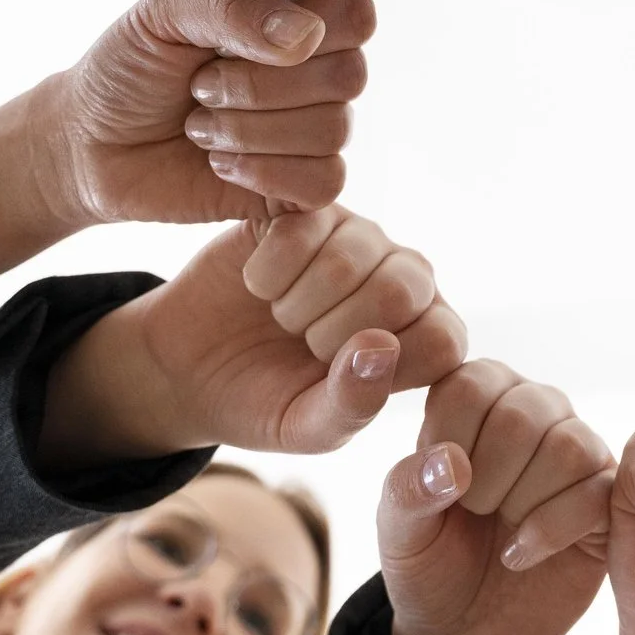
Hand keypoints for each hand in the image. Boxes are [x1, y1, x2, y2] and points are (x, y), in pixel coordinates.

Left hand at [28, 0, 372, 227]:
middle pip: (349, 74)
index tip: (230, 38)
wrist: (93, 143)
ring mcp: (316, 124)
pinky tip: (219, 162)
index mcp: (299, 9)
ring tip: (199, 126)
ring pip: (334, 130)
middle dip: (259, 86)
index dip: (304, 28)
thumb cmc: (130, 67)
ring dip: (249, 131)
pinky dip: (263, 172)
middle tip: (199, 86)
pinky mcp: (305, 183)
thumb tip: (306, 35)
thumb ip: (234, 6)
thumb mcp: (165, 14)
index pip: (354, 11)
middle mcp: (320, 65)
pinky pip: (325, 181)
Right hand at [38, 215, 465, 469]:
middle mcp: (405, 276)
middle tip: (303, 343)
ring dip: (297, 304)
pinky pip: (300, 230)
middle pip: (401, 290)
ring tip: (282, 317)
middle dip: (333, 333)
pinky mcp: (307, 209)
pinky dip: (268, 271)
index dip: (381, 366)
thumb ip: (353, 403)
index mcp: (425, 334)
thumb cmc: (265, 401)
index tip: (334, 379)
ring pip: (348, 258)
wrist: (191, 367)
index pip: (442, 340)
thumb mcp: (307, 426)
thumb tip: (382, 348)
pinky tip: (259, 285)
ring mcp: (359, 237)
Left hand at [382, 362, 614, 634]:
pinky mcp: (608, 496)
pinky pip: (595, 494)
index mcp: (479, 394)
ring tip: (501, 528)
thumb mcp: (399, 530)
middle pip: (521, 415)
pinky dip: (548, 531)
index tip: (437, 485)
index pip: (469, 385)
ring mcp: (579, 449)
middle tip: (473, 512)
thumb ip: (407, 489)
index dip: (447, 444)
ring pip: (566, 448)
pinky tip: (520, 554)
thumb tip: (451, 464)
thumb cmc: (432, 562)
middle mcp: (534, 408)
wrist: (468, 630)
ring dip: (521, 503)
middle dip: (486, 481)